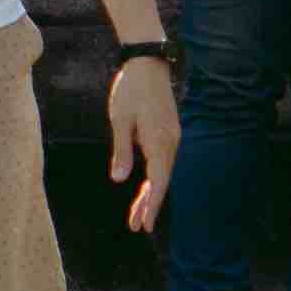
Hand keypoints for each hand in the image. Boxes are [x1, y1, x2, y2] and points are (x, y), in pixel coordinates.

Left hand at [106, 50, 177, 232]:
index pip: (158, 181)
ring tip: (136, 216)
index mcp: (160, 141)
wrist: (147, 62)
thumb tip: (120, 179)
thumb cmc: (131, 89)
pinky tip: (145, 189)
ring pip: (162, 173)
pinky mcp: (167, 132)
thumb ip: (122, 150)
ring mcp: (171, 137)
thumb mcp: (120, 120)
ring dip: (150, 193)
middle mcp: (171, 142)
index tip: (145, 223)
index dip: (152, 204)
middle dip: (148, 205)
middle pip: (161, 181)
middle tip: (137, 227)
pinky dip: (154, 178)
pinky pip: (162, 162)